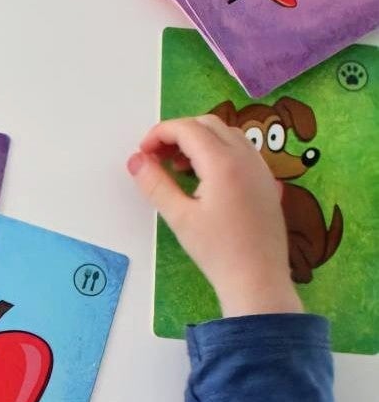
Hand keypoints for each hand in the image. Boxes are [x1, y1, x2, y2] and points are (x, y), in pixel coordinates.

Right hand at [127, 116, 301, 318]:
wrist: (257, 278)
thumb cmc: (216, 251)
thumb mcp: (178, 217)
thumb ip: (155, 183)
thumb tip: (136, 160)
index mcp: (223, 163)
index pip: (187, 128)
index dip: (159, 134)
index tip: (142, 154)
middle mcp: (246, 157)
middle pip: (208, 124)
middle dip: (178, 133)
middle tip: (156, 158)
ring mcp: (260, 167)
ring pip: (226, 134)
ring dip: (198, 140)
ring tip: (177, 168)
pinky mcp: (265, 180)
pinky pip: (239, 150)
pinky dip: (216, 151)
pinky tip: (203, 178)